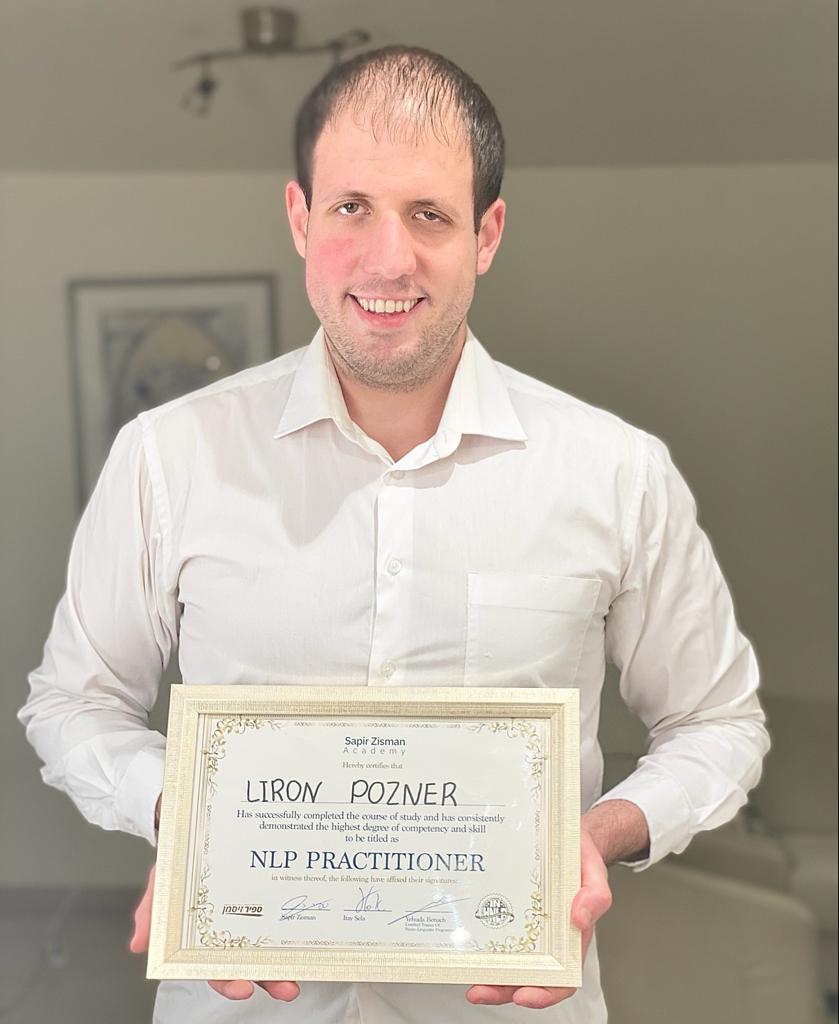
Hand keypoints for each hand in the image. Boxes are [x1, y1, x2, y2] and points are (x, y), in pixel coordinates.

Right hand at [129, 863, 299, 1002]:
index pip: (214, 966)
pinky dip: (296, 923)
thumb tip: (140, 943)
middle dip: (268, 978)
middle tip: (286, 987)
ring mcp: (253, 911)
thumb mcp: (162, 882)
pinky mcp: (269, 891)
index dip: (228, 981)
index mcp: (203, 934)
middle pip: (250, 962)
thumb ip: (152, 912)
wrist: (197, 824)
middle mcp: (231, 928)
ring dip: (286, 960)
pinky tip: (313, 928)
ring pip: (270, 943)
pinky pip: (284, 910)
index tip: (243, 988)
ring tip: (302, 970)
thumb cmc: (181, 860)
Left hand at [465, 825, 611, 1008]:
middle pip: (526, 976)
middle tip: (480, 990)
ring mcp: (526, 925)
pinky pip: (496, 930)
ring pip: (507, 959)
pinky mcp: (510, 909)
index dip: (543, 993)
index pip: (561, 978)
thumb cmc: (581, 858)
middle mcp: (547, 938)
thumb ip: (596, 896)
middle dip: (502, 989)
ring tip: (468, 973)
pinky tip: (467, 941)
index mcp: (571, 938)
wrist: (565, 835)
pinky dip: (482, 942)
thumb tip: (580, 918)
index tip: (523, 995)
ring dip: (488, 972)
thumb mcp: (595, 873)